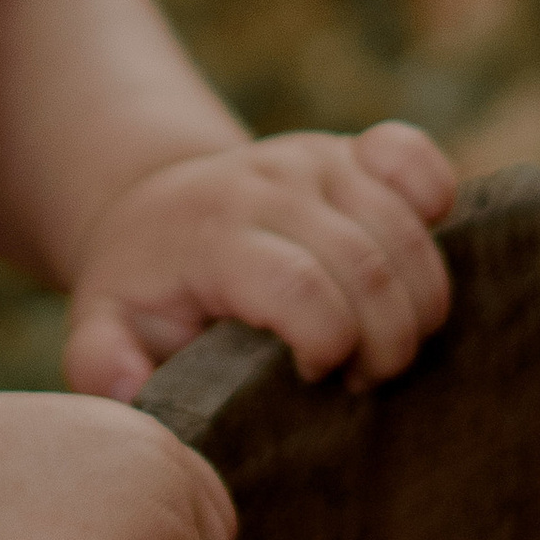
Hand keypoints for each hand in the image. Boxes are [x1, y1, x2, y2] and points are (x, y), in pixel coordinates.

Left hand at [61, 121, 455, 403]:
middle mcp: (267, 184)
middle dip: (386, 344)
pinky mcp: (352, 149)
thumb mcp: (103, 329)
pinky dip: (437, 207)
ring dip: (419, 305)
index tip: (315, 379)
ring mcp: (315, 159)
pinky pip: (418, 158)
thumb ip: (102, 365)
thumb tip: (129, 390)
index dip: (328, 344)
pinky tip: (409, 263)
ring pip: (407, 230)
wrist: (156, 212)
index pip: (298, 286)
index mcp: (210, 235)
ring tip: (383, 344)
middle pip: (367, 267)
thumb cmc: (144, 291)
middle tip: (363, 380)